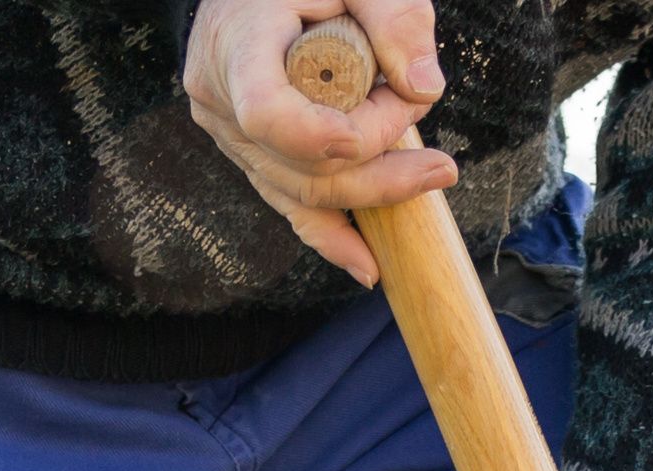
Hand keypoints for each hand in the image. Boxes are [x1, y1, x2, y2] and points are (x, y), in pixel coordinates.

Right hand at [181, 0, 450, 283]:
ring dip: (374, 187)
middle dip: (376, 156)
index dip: (318, 136)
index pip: (265, 112)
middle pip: (299, 164)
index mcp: (238, 42)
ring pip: (302, 190)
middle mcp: (221, 97)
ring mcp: (229, 133)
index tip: (370, 130)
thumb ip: (394, 17)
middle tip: (429, 125)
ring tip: (432, 170)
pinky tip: (368, 265)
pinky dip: (331, 234)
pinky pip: (289, 203)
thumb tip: (425, 89)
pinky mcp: (250, 154)